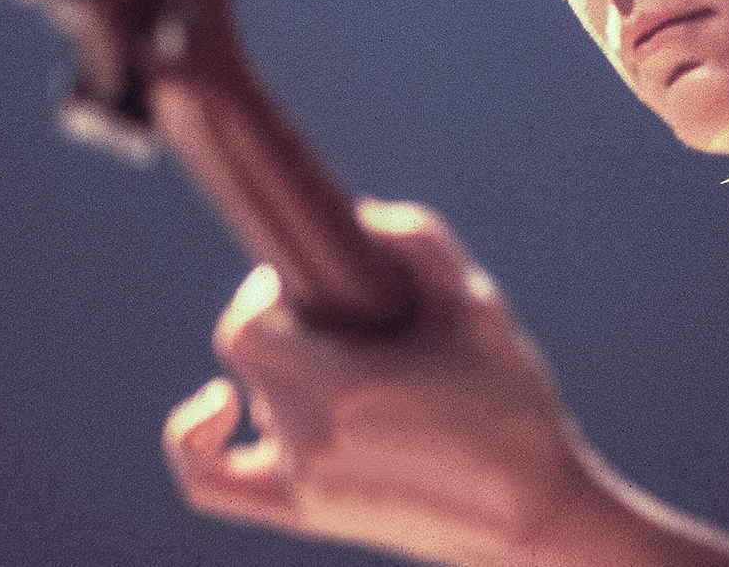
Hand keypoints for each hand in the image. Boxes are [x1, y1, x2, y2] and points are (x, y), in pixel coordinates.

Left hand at [164, 201, 594, 565]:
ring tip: (355, 364)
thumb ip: (419, 242)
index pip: (249, 327)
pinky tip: (215, 403)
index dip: (265, 293)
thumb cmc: (513, 405)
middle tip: (344, 313)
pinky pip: (211, 479)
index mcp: (348, 388)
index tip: (306, 280)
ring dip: (283, 366)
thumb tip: (362, 215)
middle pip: (250, 355)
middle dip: (286, 320)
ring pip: (252, 395)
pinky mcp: (303, 512)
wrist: (532, 513)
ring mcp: (303, 481)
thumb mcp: (479, 307)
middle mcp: (312, 439)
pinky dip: (195, 438)